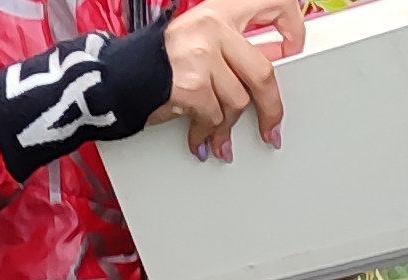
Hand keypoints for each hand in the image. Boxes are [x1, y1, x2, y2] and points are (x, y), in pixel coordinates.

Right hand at [158, 0, 306, 159]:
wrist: (113, 79)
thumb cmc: (151, 63)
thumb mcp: (195, 40)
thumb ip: (230, 48)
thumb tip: (264, 73)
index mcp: (218, 10)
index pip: (274, 4)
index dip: (292, 28)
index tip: (294, 50)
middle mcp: (212, 28)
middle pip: (263, 72)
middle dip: (270, 108)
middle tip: (272, 126)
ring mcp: (201, 56)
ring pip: (237, 101)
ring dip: (227, 126)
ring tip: (217, 137)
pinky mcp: (190, 85)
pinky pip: (213, 117)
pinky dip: (207, 134)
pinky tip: (201, 139)